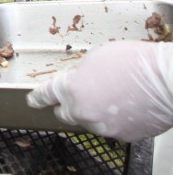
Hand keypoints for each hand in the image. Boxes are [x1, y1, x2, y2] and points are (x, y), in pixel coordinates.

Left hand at [27, 41, 172, 141]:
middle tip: (76, 97)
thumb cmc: (134, 63)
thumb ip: (80, 72)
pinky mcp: (123, 136)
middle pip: (65, 113)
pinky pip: (111, 128)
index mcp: (71, 89)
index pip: (46, 95)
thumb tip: (80, 79)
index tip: (33, 100)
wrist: (167, 80)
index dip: (38, 97)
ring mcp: (103, 127)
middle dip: (66, 105)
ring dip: (93, 111)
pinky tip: (125, 106)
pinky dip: (113, 119)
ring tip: (111, 96)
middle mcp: (83, 112)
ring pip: (89, 121)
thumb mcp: (96, 56)